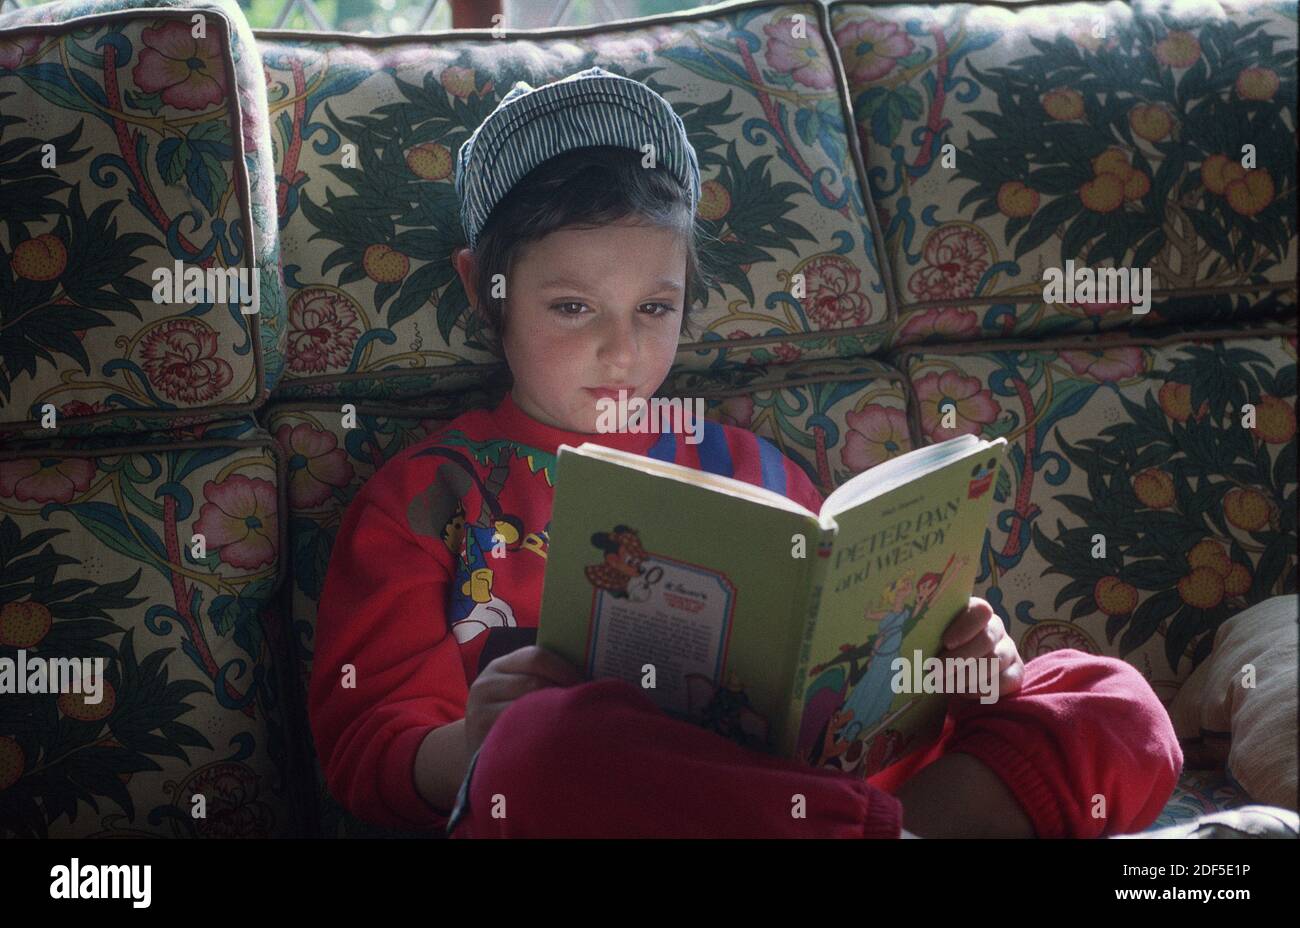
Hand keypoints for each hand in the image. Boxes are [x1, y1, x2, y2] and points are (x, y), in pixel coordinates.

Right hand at [464, 645, 584, 755]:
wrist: (479, 751)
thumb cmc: (512, 716)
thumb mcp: (517, 690)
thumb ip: (542, 678)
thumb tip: (591, 675)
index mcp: (499, 666)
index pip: (536, 657)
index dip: (566, 669)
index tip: (588, 684)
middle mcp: (485, 685)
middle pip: (534, 683)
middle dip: (563, 695)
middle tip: (587, 708)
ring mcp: (479, 713)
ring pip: (528, 710)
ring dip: (554, 717)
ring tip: (574, 725)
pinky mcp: (481, 740)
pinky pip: (519, 736)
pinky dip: (540, 738)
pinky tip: (554, 743)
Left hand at [937, 597, 1023, 699]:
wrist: (954, 671)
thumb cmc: (939, 648)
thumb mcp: (934, 637)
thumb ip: (931, 632)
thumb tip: (916, 640)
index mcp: (976, 612)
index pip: (980, 611)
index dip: (965, 627)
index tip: (946, 643)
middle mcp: (996, 628)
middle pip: (986, 640)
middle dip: (958, 659)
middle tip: (935, 672)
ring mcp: (1008, 650)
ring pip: (994, 663)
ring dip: (965, 676)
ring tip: (942, 684)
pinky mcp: (1015, 673)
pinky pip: (1004, 682)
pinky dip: (981, 689)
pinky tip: (962, 692)